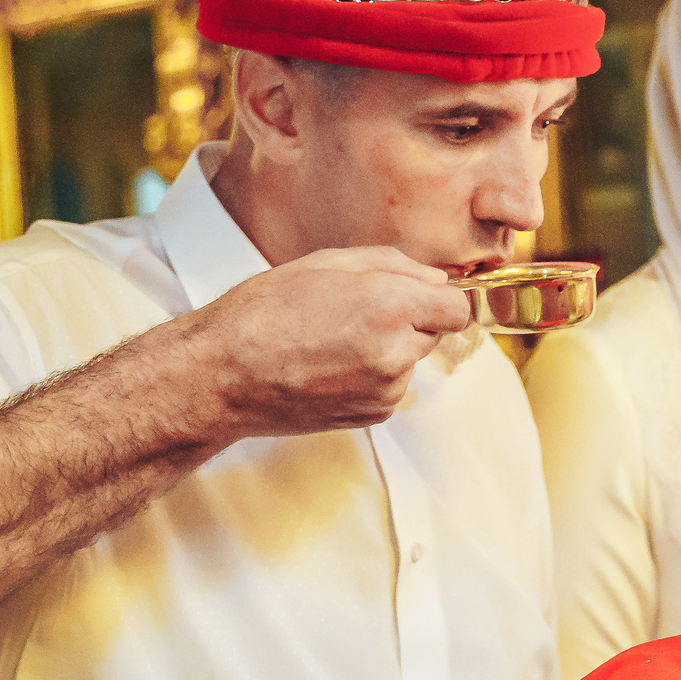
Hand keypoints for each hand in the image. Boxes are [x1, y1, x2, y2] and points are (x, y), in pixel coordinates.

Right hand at [175, 246, 473, 438]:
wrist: (222, 376)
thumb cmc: (264, 312)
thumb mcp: (327, 264)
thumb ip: (395, 266)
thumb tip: (436, 280)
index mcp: (390, 308)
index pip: (459, 308)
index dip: (439, 298)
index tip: (417, 295)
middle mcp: (396, 353)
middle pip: (435, 332)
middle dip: (408, 318)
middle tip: (353, 311)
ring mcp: (386, 390)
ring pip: (410, 360)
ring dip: (387, 347)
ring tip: (331, 339)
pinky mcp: (372, 415)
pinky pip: (390, 386)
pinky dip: (371, 374)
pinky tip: (328, 365)